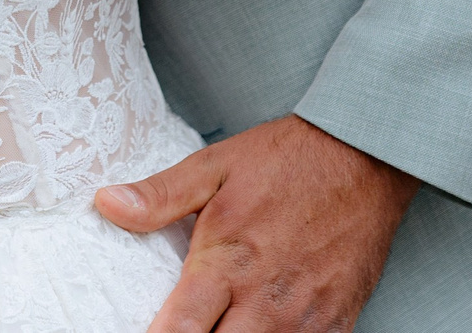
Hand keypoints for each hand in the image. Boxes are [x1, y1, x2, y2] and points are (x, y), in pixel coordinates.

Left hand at [94, 115, 417, 331]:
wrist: (365, 156)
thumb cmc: (285, 160)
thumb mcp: (214, 166)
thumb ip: (160, 195)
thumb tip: (107, 204)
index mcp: (226, 262)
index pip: (180, 331)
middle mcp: (265, 301)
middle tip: (187, 329)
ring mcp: (305, 318)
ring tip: (222, 327)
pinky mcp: (338, 323)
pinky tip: (256, 329)